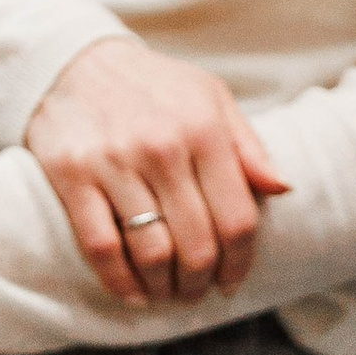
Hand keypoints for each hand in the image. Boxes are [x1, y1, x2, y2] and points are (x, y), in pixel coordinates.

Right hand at [23, 35, 288, 304]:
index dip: (240, 261)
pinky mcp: (73, 176)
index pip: (237, 217)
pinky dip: (120, 281)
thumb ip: (248, 146)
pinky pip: (101, 246)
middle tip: (197, 292)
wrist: (76, 62)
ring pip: (152, 252)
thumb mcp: (211, 98)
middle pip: (197, 243)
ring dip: (164, 286)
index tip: (232, 281)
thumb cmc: (155, 88)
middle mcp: (163, 147)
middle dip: (200, 281)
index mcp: (204, 129)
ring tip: (168, 292)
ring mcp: (115, 163)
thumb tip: (282, 189)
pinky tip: (133, 292)